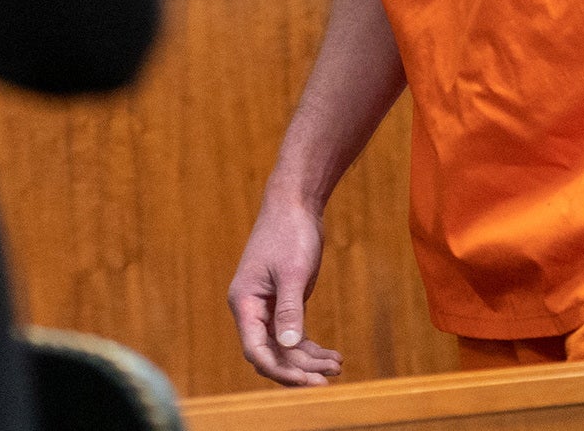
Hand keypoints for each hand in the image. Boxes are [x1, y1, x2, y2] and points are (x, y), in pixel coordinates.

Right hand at [228, 188, 342, 385]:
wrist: (295, 203)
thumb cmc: (290, 232)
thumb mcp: (293, 272)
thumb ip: (289, 309)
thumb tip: (288, 345)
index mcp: (245, 303)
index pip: (255, 350)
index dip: (279, 369)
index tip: (306, 380)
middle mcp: (252, 310)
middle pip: (271, 353)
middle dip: (298, 369)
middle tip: (328, 379)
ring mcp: (268, 307)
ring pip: (285, 346)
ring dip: (309, 359)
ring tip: (338, 366)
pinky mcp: (284, 302)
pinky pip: (294, 333)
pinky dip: (311, 346)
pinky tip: (331, 355)